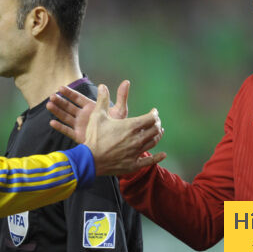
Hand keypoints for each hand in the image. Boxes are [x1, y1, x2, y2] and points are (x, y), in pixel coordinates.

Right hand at [46, 80, 129, 142]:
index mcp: (91, 108)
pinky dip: (60, 127)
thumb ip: (121, 96)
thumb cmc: (119, 126)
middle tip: (52, 96)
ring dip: (57, 111)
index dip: (69, 93)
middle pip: (69, 106)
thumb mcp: (120, 111)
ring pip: (66, 117)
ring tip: (49, 105)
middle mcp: (84, 115)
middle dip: (60, 101)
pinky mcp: (78, 136)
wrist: (117, 144)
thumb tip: (126, 82)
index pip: (78, 98)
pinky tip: (52, 122)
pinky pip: (67, 131)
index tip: (61, 88)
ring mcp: (80, 125)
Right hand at [47, 82, 165, 175]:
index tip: (154, 112)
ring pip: (153, 142)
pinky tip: (163, 155)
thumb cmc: (94, 137)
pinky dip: (158, 157)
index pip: (151, 118)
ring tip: (158, 132)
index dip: (154, 114)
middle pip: (155, 129)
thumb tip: (102, 86)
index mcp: (131, 126)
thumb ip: (102, 100)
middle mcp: (137, 139)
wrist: (90, 159)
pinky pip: (150, 161)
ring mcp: (136, 152)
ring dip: (158, 136)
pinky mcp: (134, 164)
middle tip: (155, 121)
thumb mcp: (97, 116)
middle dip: (157, 123)